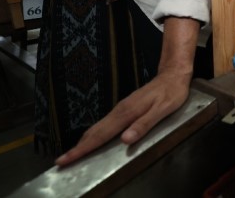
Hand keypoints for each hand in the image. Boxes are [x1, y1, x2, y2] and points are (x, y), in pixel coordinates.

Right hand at [54, 71, 191, 166]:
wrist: (173, 74)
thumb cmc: (171, 93)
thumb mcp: (163, 110)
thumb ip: (144, 125)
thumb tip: (125, 139)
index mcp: (127, 113)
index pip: (101, 135)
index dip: (83, 148)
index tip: (66, 158)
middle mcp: (120, 111)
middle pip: (95, 132)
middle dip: (77, 147)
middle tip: (61, 161)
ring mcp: (121, 108)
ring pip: (98, 127)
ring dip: (84, 141)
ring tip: (72, 154)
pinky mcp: (124, 108)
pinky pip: (105, 124)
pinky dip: (95, 134)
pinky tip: (92, 140)